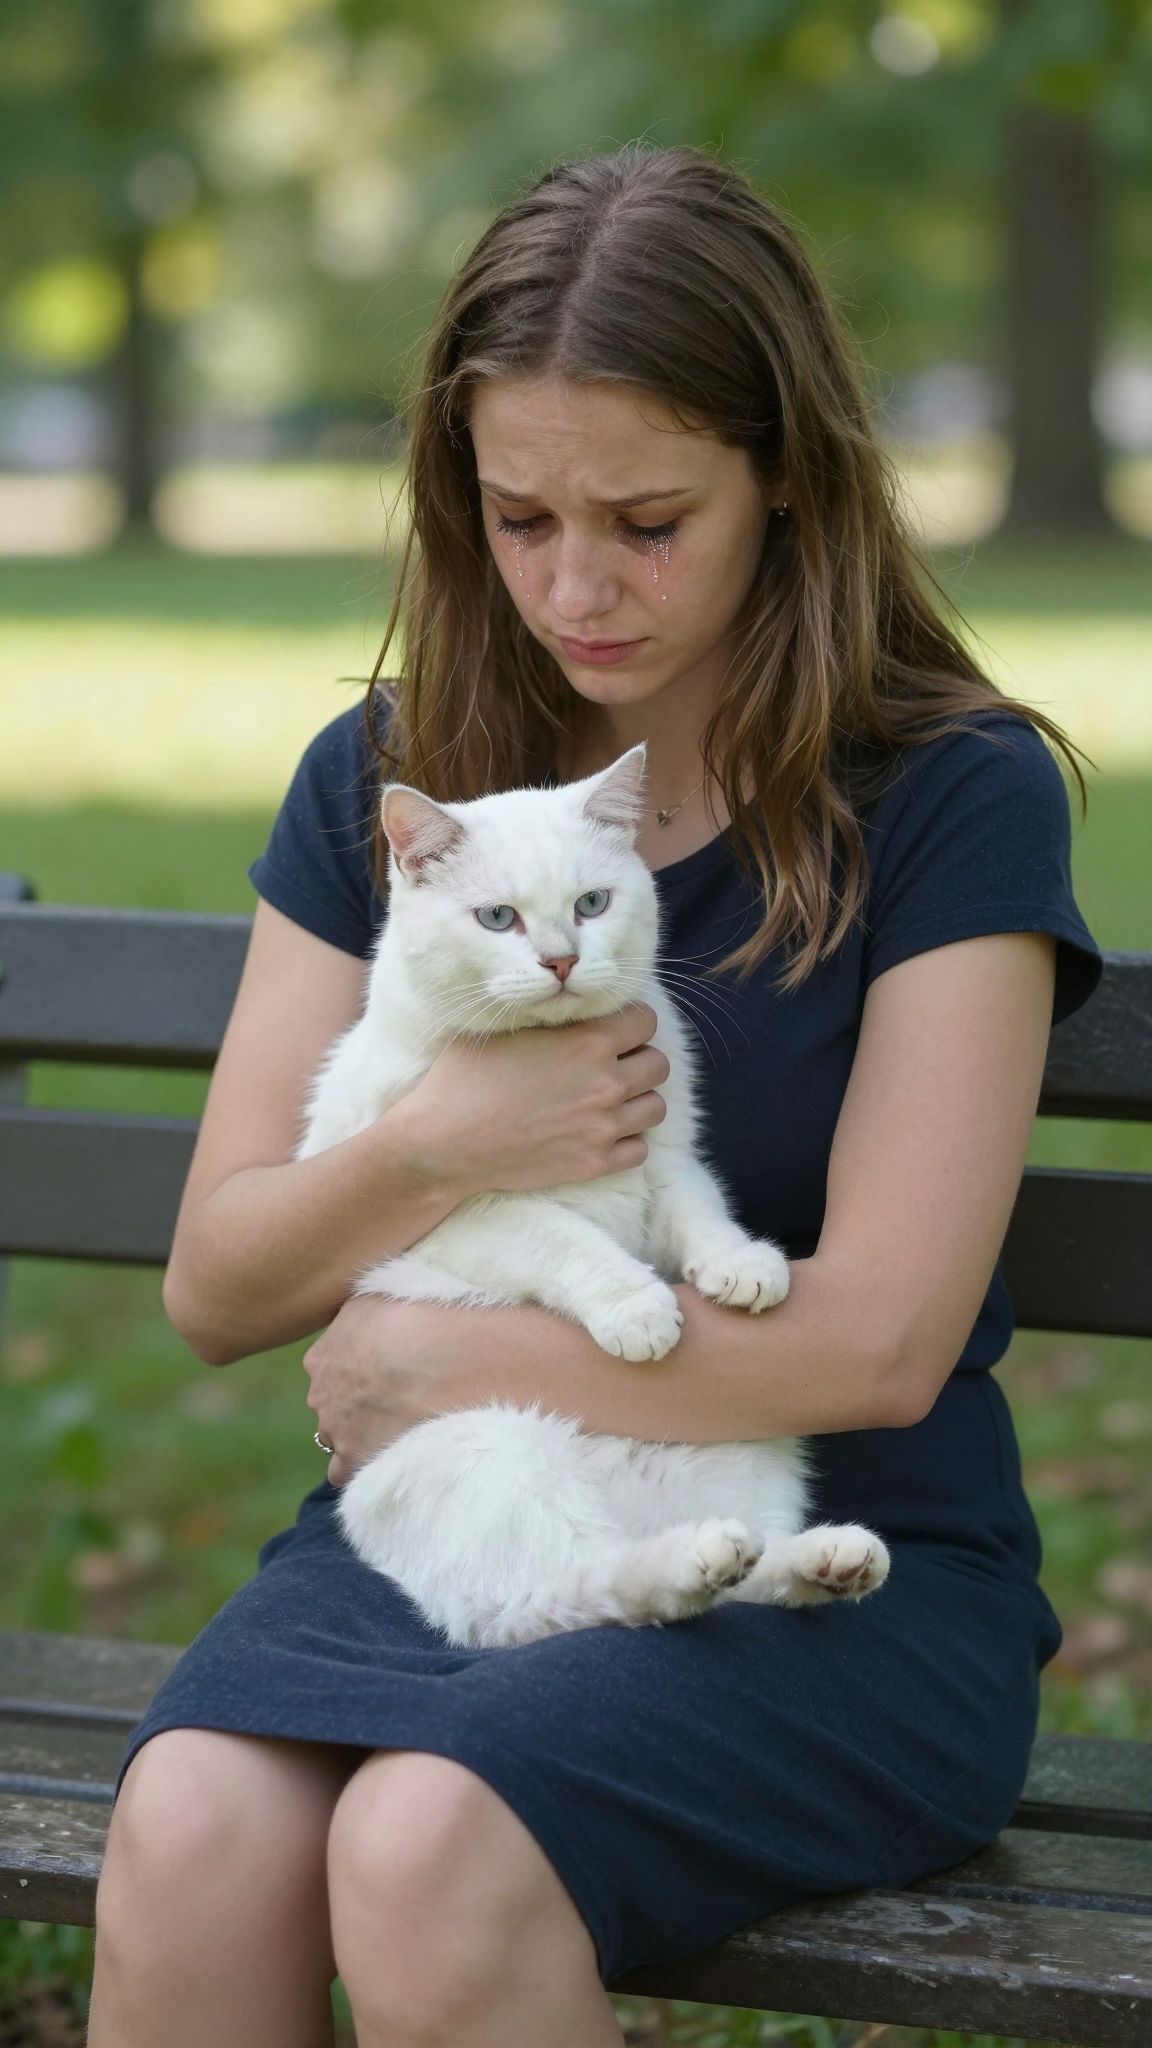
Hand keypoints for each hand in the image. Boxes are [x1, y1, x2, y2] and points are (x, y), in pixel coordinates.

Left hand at [303, 1295, 464, 1486]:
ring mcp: (335, 1430)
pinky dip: (360, 1466)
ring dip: (356, 1436)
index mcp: (320, 1358)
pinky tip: (385, 1456)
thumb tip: (360, 1322)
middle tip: (393, 1398)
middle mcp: (320, 1396)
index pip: (326, 1371)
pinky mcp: (355, 1460)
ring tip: (394, 1429)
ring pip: (336, 1439)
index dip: (354, 1373)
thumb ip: (356, 1320)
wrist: (433, 1358)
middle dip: (354, 1404)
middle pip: (331, 1406)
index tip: (380, 1372)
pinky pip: (344, 1473)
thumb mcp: (373, 1300)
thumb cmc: (411, 1319)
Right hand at [403, 1000, 669, 1197]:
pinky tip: (601, 1133)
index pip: (645, 1021)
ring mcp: (604, 1127)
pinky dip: (627, 1141)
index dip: (630, 1024)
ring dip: (637, 1101)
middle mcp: (606, 1082)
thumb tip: (572, 1010)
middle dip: (638, 1060)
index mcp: (588, 1041)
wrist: (444, 1143)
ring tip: (610, 1101)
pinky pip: (640, 1149)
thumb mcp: (506, 1030)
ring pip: (656, 1107)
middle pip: (658, 1064)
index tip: (614, 1032)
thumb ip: (552, 1020)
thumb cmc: (464, 1080)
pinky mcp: (594, 1163)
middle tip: (612, 1066)